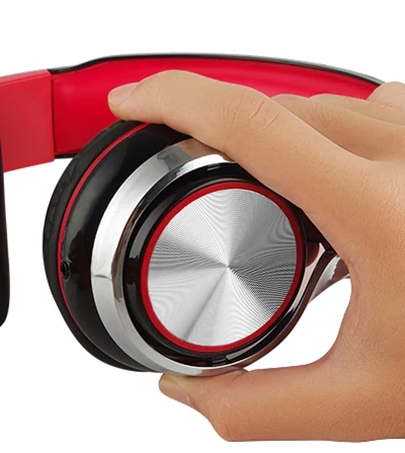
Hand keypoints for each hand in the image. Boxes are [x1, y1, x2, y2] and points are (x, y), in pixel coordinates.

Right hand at [108, 73, 404, 441]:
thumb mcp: (367, 401)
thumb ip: (256, 407)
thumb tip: (181, 390)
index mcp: (376, 208)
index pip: (246, 121)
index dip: (169, 97)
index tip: (127, 102)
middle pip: (268, 109)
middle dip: (214, 136)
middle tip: (204, 188)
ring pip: (311, 102)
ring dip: (271, 136)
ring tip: (283, 202)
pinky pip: (358, 102)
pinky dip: (323, 130)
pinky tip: (335, 175)